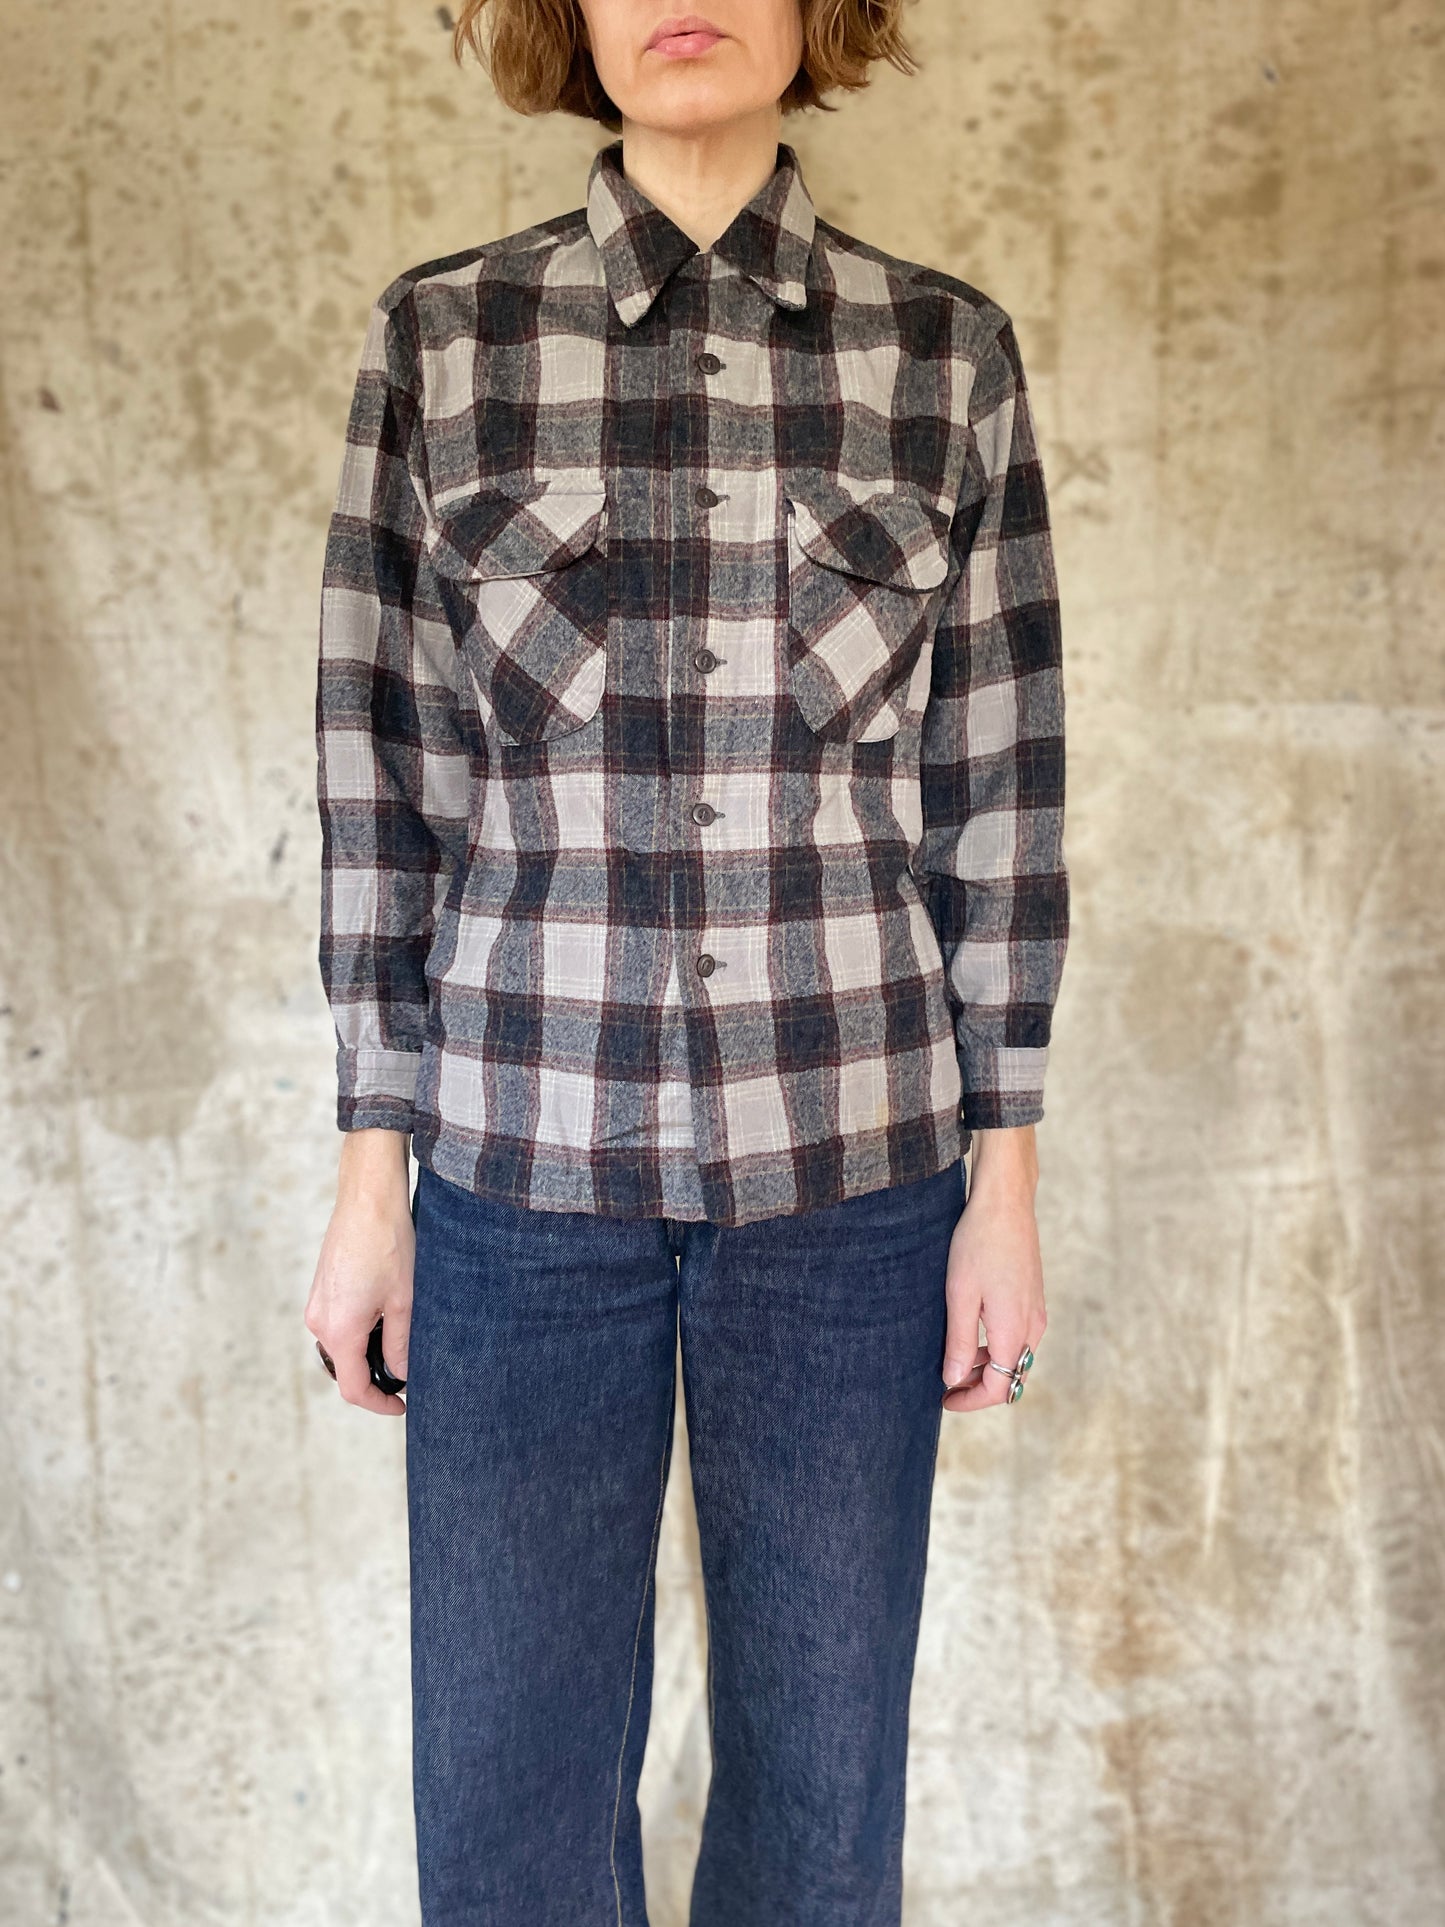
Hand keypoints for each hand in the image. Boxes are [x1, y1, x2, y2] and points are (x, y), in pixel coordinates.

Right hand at [303, 1129, 413, 1415]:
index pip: (354, 1388)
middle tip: (408, 1372)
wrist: (368, 1198)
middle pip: (344, 1370)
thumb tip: (402, 1376)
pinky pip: (337, 1325)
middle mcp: (319, 1322)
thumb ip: (402, 1345)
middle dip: (374, 1378)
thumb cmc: (389, 1244)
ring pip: (341, 1347)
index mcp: (339, 1330)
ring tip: (400, 1338)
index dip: (379, 1404)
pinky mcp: (320, 1290)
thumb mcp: (405, 1301)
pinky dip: (359, 1332)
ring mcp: (316, 1305)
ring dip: (368, 1352)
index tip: (402, 1406)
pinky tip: (384, 1314)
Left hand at [941, 1125, 1046, 1413]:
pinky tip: (970, 1331)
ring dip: (987, 1366)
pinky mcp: (1034, 1298)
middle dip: (979, 1387)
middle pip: (1011, 1377)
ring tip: (953, 1357)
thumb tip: (954, 1380)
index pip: (999, 1387)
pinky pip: (1018, 1337)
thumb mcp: (960, 1295)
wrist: (1005, 1203)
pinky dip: (995, 1346)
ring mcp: (1036, 1311)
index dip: (970, 1401)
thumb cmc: (977, 1244)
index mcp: (1013, 1330)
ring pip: (1015, 1357)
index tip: (944, 1399)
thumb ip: (959, 1342)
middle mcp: (1032, 1326)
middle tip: (945, 1383)